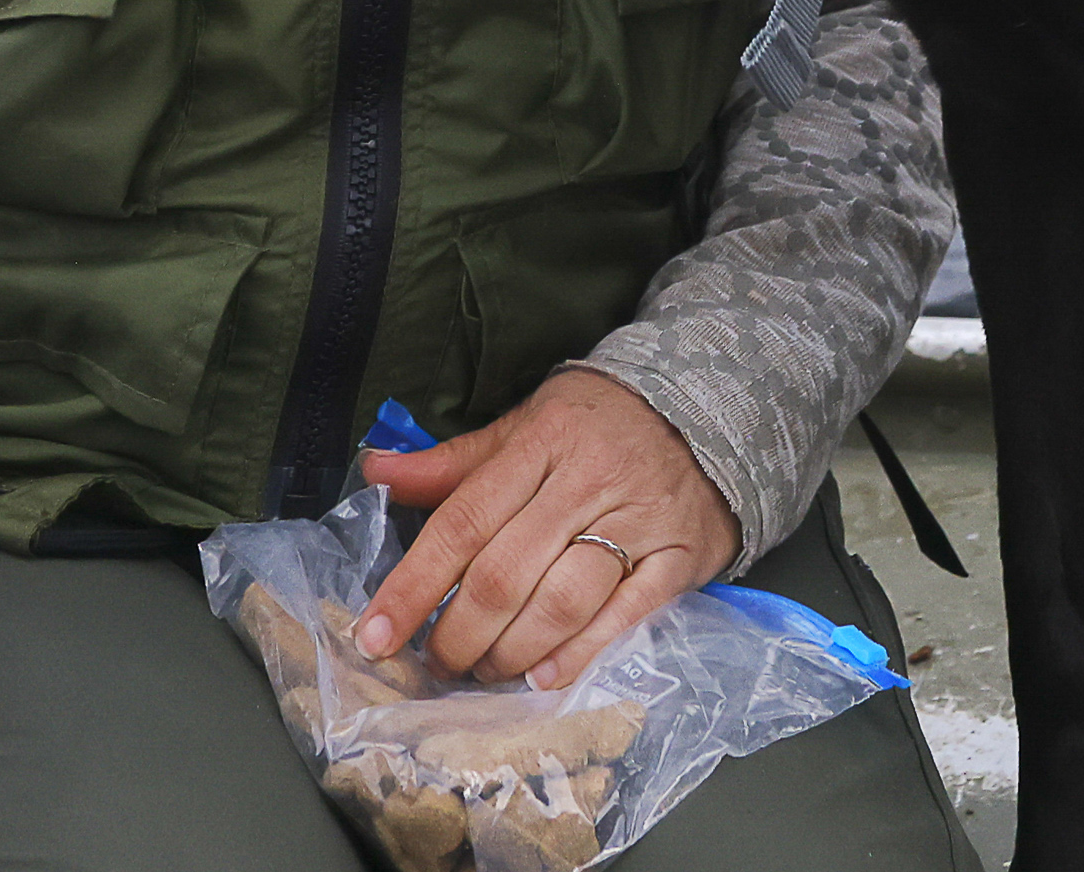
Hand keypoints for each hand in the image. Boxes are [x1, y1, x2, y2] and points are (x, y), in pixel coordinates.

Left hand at [352, 368, 737, 690]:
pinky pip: (627, 615)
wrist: (707, 409)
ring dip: (512, 650)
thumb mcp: (525, 425)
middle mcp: (588, 481)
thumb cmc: (599, 425)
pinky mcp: (679, 557)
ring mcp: (639, 520)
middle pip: (506, 572)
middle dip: (459, 632)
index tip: (376, 633)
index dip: (414, 584)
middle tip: (436, 661)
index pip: (463, 522)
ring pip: (562, 601)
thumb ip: (453, 462)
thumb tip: (377, 472)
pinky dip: (581, 652)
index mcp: (541, 442)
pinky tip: (545, 675)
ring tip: (486, 669)